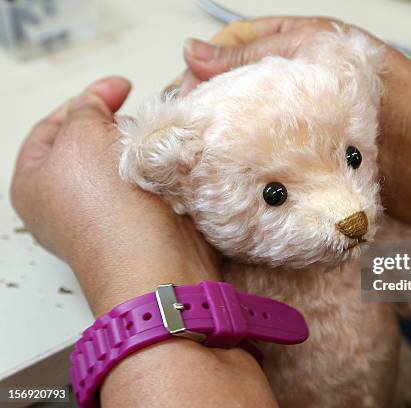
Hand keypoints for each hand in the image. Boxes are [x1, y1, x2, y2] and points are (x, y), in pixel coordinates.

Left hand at [11, 77, 219, 314]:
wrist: (152, 261)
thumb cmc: (104, 208)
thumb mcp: (80, 137)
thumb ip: (85, 109)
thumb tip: (97, 103)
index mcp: (34, 182)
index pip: (52, 127)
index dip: (84, 99)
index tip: (120, 87)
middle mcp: (66, 201)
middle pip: (91, 144)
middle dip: (117, 125)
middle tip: (138, 118)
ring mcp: (107, 213)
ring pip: (126, 163)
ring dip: (143, 147)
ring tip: (156, 142)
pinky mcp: (142, 220)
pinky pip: (151, 181)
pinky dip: (161, 167)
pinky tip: (170, 160)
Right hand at [180, 16, 410, 224]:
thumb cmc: (395, 98)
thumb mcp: (323, 54)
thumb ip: (259, 54)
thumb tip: (194, 53)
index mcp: (299, 47)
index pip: (234, 49)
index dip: (202, 69)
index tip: (181, 95)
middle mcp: (296, 86)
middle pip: (236, 91)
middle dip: (208, 109)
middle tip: (186, 132)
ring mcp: (299, 127)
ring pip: (248, 129)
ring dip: (225, 142)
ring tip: (200, 156)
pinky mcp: (305, 164)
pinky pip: (267, 161)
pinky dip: (248, 168)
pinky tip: (232, 176)